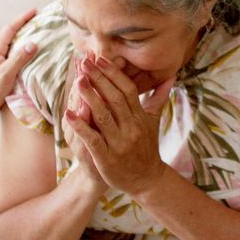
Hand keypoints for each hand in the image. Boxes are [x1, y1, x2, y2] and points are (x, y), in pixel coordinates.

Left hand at [0, 9, 38, 118]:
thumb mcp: (6, 73)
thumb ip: (19, 58)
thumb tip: (33, 43)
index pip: (10, 29)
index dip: (22, 19)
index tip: (34, 11)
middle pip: (12, 34)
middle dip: (25, 25)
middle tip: (40, 20)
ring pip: (13, 44)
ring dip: (25, 37)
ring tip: (39, 33)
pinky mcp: (1, 69)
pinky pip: (14, 54)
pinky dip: (24, 50)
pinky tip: (32, 53)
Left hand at [64, 54, 174, 195]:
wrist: (146, 179)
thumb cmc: (146, 147)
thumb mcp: (153, 121)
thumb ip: (159, 97)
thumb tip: (170, 76)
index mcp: (140, 117)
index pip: (127, 90)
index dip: (113, 74)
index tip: (100, 59)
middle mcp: (131, 128)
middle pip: (114, 99)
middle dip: (99, 79)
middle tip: (85, 63)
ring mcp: (119, 143)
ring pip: (103, 116)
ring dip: (89, 97)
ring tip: (78, 81)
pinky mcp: (106, 158)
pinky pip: (92, 139)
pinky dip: (80, 126)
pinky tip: (68, 114)